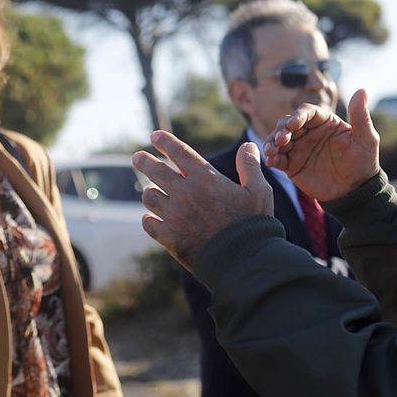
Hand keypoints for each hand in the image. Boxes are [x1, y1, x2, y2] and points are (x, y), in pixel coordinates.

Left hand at [134, 131, 273, 269]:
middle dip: (144, 161)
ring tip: (150, 192)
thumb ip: (249, 167)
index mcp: (205, 178)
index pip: (179, 152)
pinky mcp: (169, 237)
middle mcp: (185, 193)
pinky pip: (149, 224)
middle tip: (137, 158)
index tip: (155, 136)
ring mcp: (174, 215)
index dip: (165, 142)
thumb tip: (248, 146)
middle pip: (155, 171)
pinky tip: (150, 218)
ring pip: (150, 197)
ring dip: (149, 193)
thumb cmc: (253, 224)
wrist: (243, 261)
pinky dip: (149, 219)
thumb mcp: (259, 192)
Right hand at [263, 87, 380, 201]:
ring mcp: (299, 148)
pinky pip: (278, 159)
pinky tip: (270, 162)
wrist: (355, 191)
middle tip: (281, 139)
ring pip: (279, 140)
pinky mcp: (292, 165)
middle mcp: (309, 132)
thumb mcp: (366, 139)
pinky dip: (271, 159)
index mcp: (325, 122)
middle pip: (288, 123)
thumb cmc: (363, 162)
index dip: (298, 116)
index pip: (307, 112)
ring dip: (272, 142)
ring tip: (271, 151)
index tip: (294, 124)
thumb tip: (362, 90)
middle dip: (281, 129)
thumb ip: (360, 116)